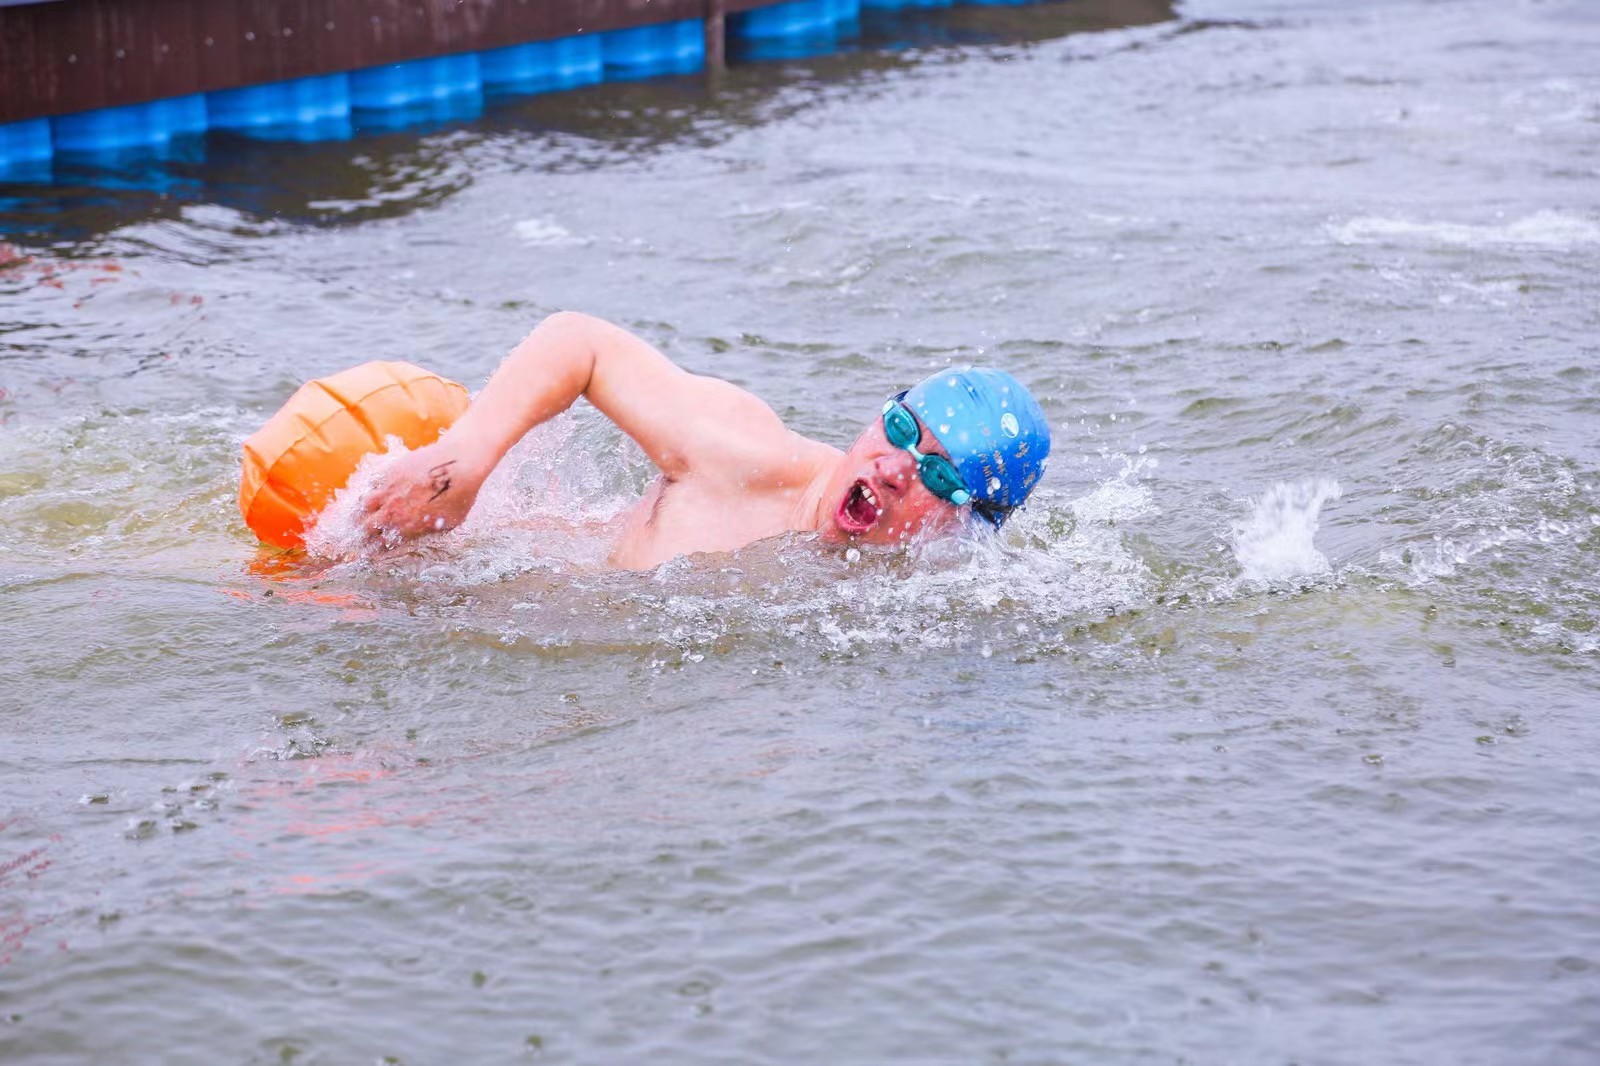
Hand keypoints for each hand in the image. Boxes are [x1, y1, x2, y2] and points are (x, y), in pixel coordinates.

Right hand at [361, 441, 484, 544]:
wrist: (458, 466)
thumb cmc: (461, 495)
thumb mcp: (451, 522)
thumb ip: (431, 529)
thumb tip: (423, 531)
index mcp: (408, 528)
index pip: (382, 544)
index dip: (374, 547)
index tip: (371, 548)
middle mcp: (394, 512)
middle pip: (366, 527)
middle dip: (363, 532)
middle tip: (362, 533)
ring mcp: (389, 492)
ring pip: (365, 505)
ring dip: (363, 511)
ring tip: (364, 512)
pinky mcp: (390, 473)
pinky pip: (373, 485)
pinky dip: (372, 490)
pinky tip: (375, 491)